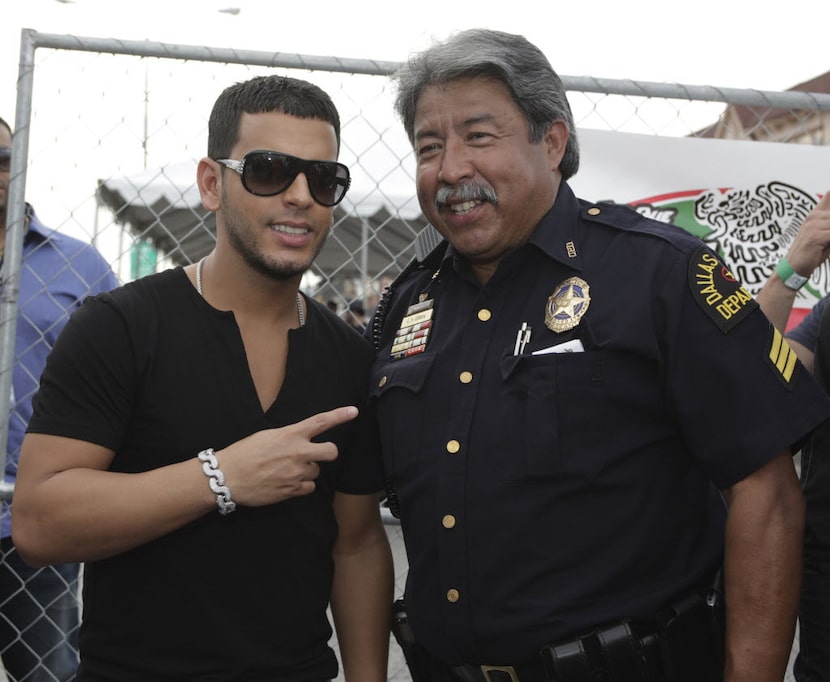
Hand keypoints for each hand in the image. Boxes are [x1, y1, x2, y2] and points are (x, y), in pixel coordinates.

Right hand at [215, 405, 357, 505]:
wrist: (229, 477)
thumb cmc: (244, 454)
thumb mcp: (267, 436)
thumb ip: (288, 436)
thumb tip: (300, 439)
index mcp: (290, 434)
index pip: (321, 421)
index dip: (340, 415)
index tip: (353, 411)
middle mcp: (298, 452)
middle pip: (330, 451)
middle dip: (328, 453)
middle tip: (318, 454)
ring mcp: (296, 472)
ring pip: (316, 472)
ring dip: (307, 471)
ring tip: (286, 470)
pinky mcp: (292, 490)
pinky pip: (308, 488)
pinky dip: (301, 486)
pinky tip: (286, 482)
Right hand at [785, 191, 829, 276]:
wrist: (794, 268)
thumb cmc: (810, 252)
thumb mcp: (824, 234)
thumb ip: (829, 223)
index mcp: (815, 215)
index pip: (829, 194)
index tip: (829, 210)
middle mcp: (814, 217)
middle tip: (828, 236)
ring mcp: (814, 226)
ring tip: (829, 241)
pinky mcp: (816, 236)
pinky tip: (829, 245)